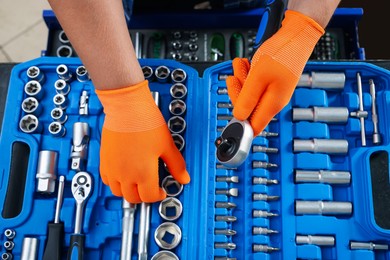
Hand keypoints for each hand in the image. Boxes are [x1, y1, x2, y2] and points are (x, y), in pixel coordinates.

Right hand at [96, 80, 189, 202]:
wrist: (128, 107)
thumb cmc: (146, 123)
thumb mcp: (167, 145)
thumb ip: (177, 165)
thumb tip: (184, 178)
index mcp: (143, 173)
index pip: (149, 197)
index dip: (158, 196)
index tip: (161, 191)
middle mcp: (125, 174)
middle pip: (132, 198)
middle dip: (143, 196)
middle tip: (151, 188)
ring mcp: (113, 168)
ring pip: (117, 192)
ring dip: (128, 192)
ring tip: (137, 183)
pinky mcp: (104, 160)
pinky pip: (106, 180)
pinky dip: (115, 182)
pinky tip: (123, 174)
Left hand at [226, 10, 323, 134]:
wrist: (298, 35)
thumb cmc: (283, 53)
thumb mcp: (258, 77)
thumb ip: (247, 99)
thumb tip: (239, 117)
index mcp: (272, 104)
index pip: (253, 127)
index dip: (240, 124)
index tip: (230, 114)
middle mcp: (274, 101)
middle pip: (248, 108)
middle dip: (238, 92)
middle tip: (233, 78)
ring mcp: (274, 91)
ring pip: (250, 94)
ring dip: (241, 80)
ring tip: (239, 65)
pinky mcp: (273, 82)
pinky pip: (256, 84)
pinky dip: (248, 75)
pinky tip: (246, 64)